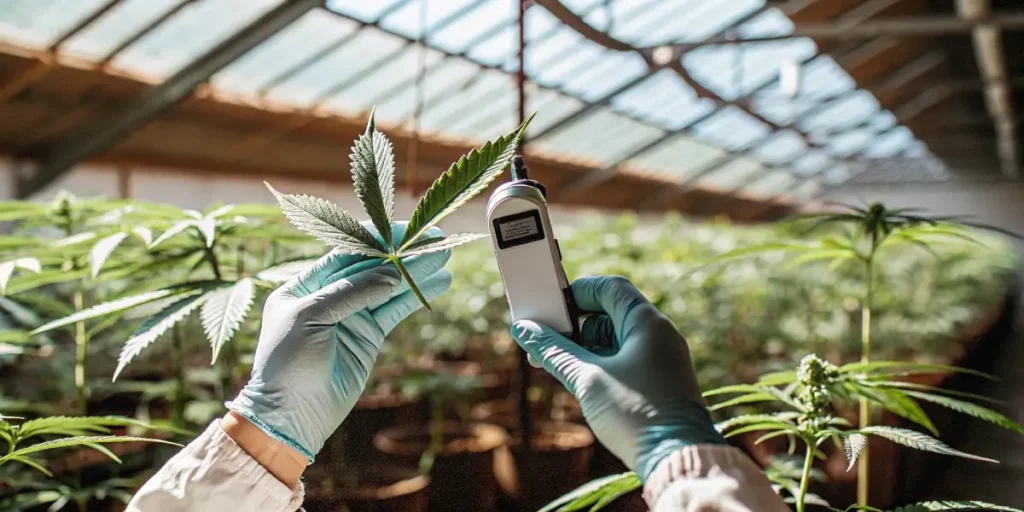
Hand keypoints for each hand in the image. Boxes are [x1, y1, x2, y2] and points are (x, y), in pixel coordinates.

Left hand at [227, 223, 451, 461]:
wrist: (291, 415)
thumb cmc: (287, 364)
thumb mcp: (310, 317)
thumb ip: (350, 292)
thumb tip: (391, 274)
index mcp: (304, 285)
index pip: (345, 253)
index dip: (375, 240)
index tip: (405, 230)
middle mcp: (329, 296)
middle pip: (371, 267)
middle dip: (402, 253)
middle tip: (435, 239)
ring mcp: (351, 316)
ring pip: (388, 287)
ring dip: (416, 272)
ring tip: (444, 257)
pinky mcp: (369, 336)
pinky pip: (396, 310)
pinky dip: (416, 296)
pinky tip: (438, 282)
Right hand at [511, 276, 725, 479]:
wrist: (678, 460)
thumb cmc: (636, 413)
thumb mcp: (586, 378)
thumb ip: (553, 350)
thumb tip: (523, 329)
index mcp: (647, 323)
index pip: (609, 287)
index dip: (577, 292)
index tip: (550, 307)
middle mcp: (659, 335)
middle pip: (610, 315)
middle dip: (574, 326)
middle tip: (543, 342)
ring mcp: (662, 360)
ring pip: (616, 341)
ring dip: (584, 348)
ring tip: (555, 365)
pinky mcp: (661, 383)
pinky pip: (626, 361)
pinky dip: (600, 365)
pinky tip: (579, 381)